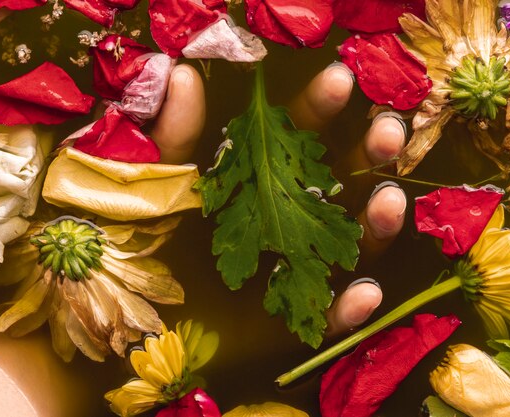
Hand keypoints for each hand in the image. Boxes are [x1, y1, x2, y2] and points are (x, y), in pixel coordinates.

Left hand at [150, 62, 406, 335]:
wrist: (120, 320)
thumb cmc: (132, 246)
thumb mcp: (148, 186)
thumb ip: (168, 137)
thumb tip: (183, 75)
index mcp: (254, 182)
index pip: (295, 139)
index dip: (318, 110)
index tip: (341, 80)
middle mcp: (282, 220)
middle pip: (340, 186)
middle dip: (368, 155)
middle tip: (388, 131)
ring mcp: (291, 271)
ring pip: (349, 247)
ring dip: (376, 225)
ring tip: (389, 200)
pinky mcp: (288, 324)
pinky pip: (328, 319)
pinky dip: (350, 310)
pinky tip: (363, 293)